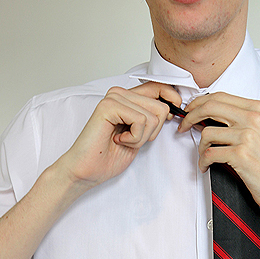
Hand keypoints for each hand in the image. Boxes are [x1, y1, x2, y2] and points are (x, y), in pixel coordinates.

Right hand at [57, 82, 181, 188]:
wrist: (86, 171)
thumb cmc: (109, 155)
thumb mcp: (140, 134)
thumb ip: (152, 117)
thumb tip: (173, 107)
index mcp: (128, 97)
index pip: (161, 87)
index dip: (172, 101)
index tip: (172, 117)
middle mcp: (120, 93)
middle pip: (162, 107)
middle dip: (153, 132)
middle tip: (132, 139)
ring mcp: (113, 98)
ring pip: (154, 115)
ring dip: (142, 137)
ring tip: (122, 140)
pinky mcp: (109, 106)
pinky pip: (141, 121)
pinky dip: (134, 138)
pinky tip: (117, 139)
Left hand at [178, 92, 259, 218]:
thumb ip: (238, 118)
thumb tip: (206, 113)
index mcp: (258, 108)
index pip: (219, 96)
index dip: (199, 103)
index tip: (189, 111)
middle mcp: (254, 118)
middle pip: (209, 107)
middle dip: (190, 116)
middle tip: (184, 126)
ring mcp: (248, 136)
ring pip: (207, 132)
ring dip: (200, 147)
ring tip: (205, 156)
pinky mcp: (242, 155)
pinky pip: (210, 153)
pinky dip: (203, 161)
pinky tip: (206, 166)